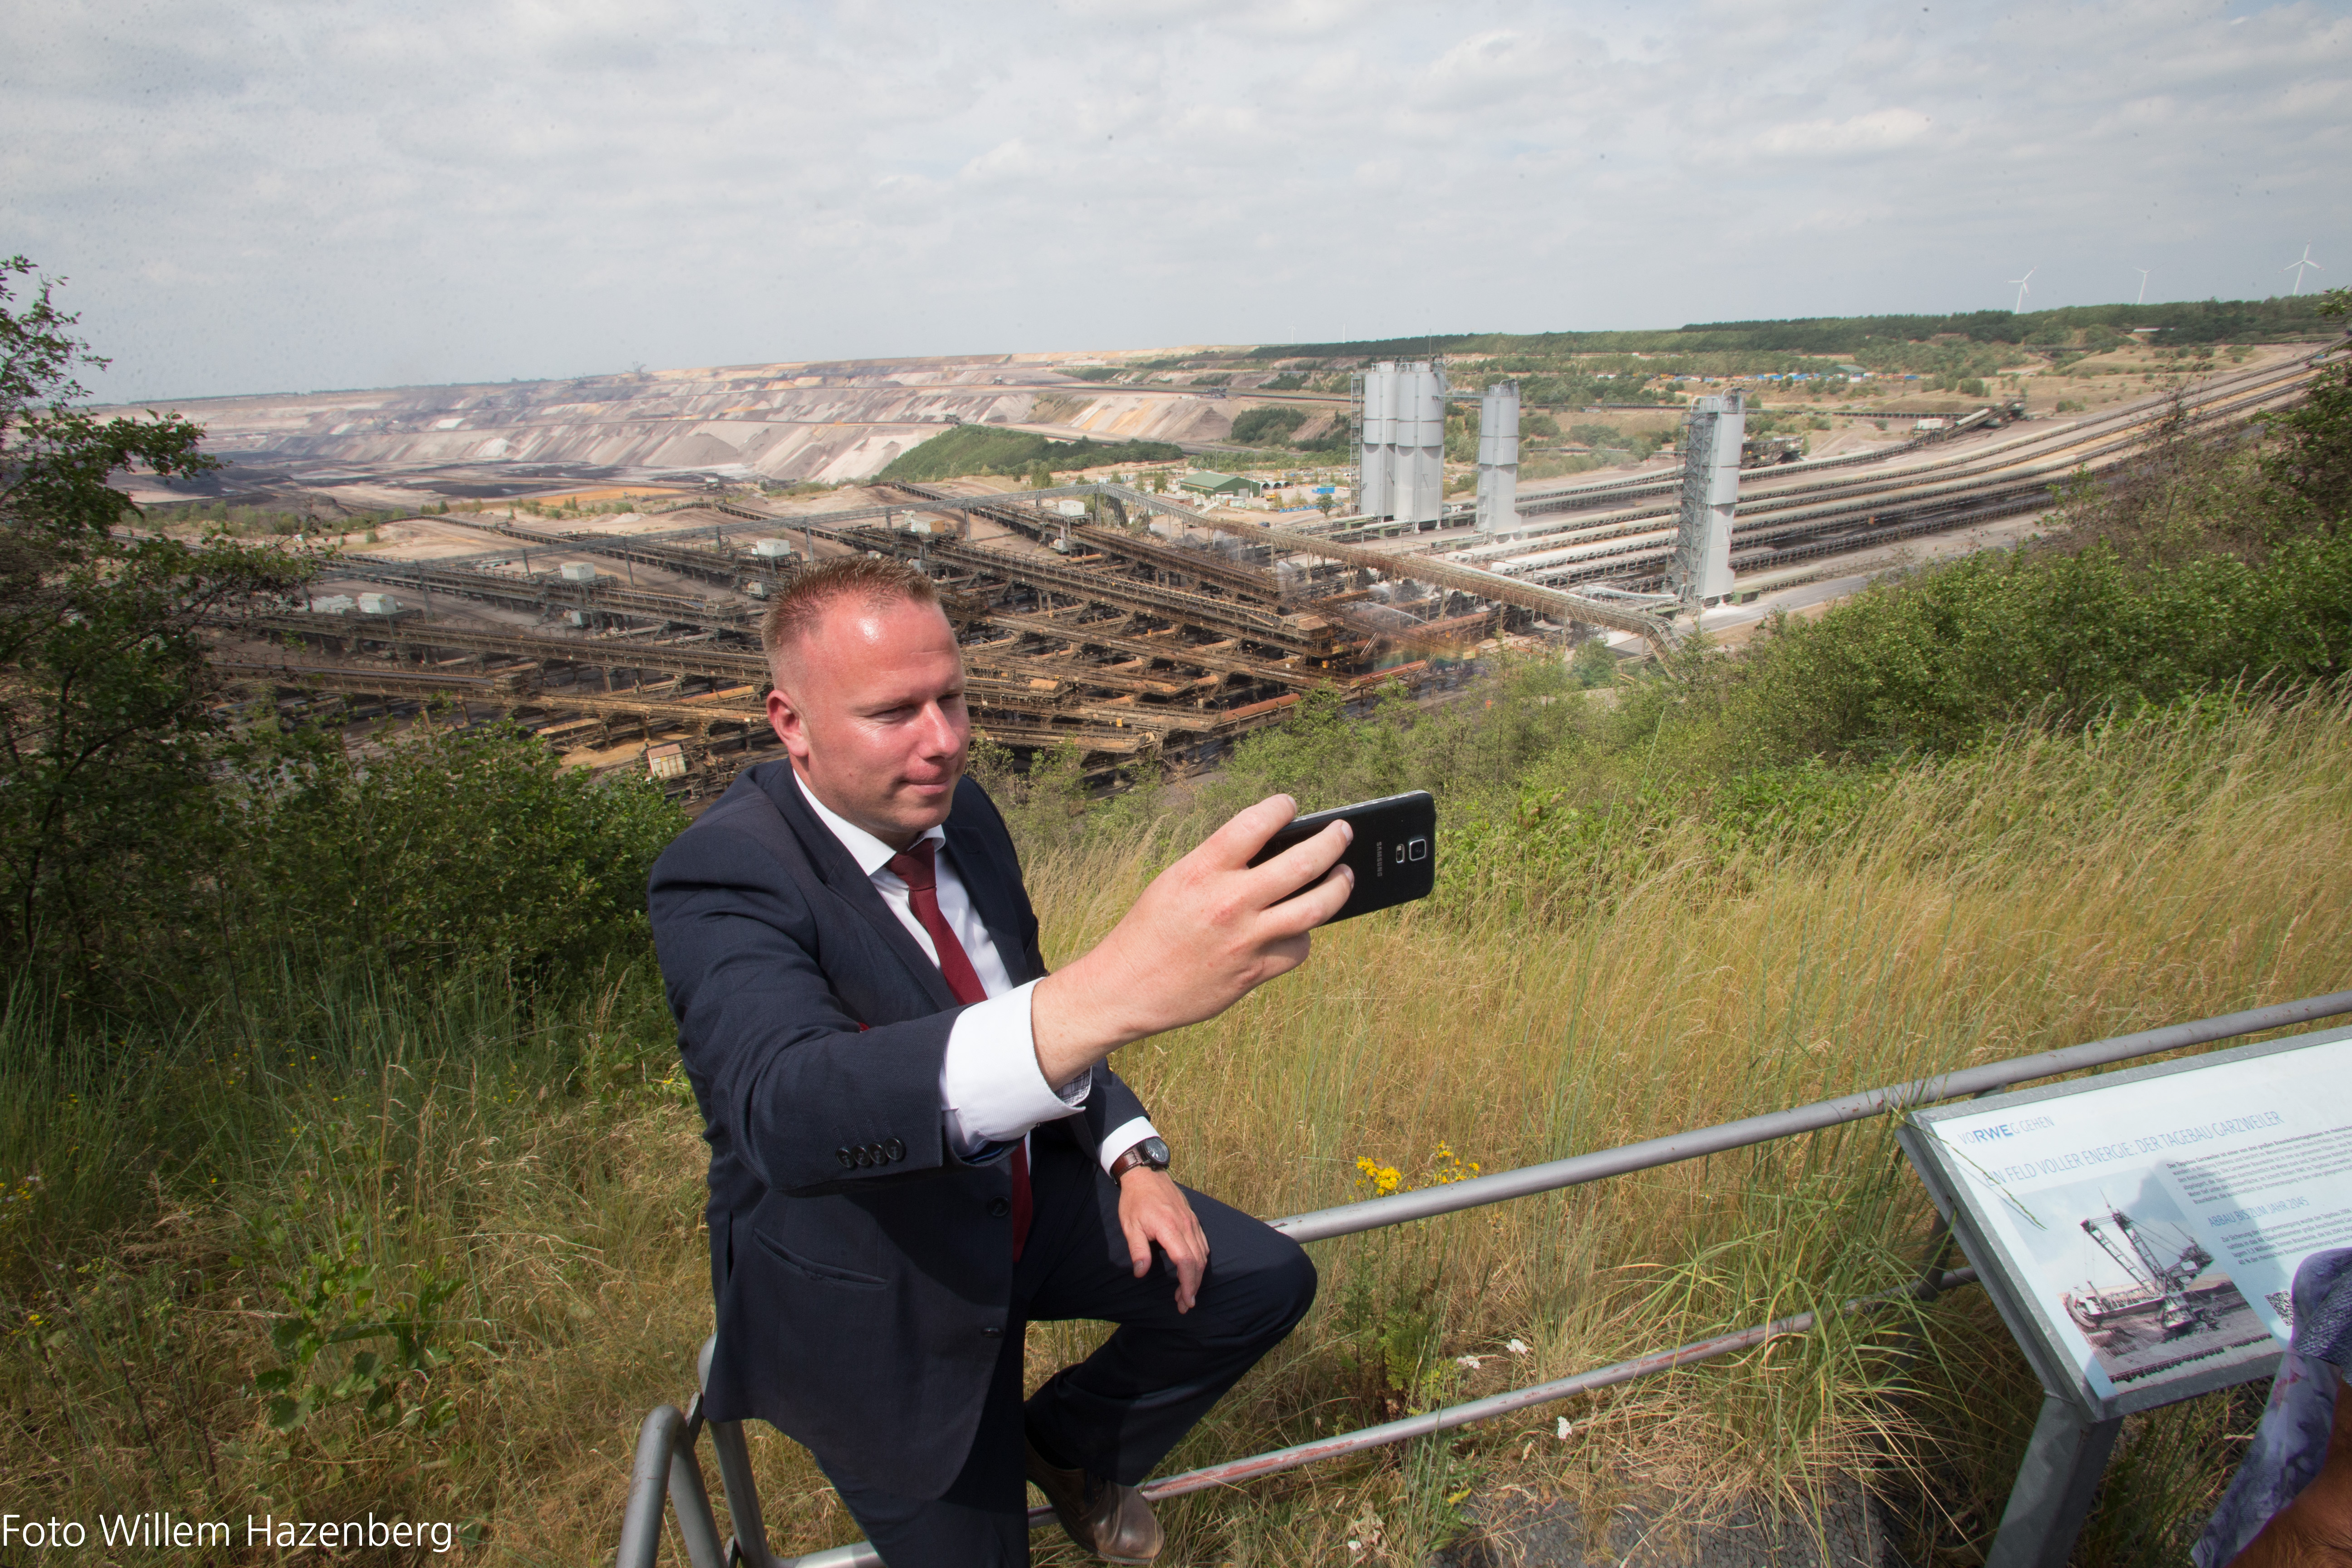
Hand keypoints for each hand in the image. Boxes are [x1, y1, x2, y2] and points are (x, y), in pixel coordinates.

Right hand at [1031, 795, 1352, 1085]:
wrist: (1126, 988)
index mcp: (1202, 871)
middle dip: (1333, 841)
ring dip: (1339, 887)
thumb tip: (1273, 850)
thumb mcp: (1176, 882)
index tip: (1290, 805)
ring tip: (1345, 875)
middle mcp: (1229, 902)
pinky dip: (1303, 935)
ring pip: (1316, 908)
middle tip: (1344, 832)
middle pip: (1303, 863)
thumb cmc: (1150, 929)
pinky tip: (1298, 929)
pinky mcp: (1254, 972)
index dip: (1281, 807)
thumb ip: (1220, 866)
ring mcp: (1246, 939)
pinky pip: (1298, 949)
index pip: (1255, 823)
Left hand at [1115, 1166, 1207, 1312]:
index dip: (1188, 1283)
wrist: (1146, 1174)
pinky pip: (1202, 1244)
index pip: (1185, 1261)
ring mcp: (1192, 1222)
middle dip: (1193, 1286)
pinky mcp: (1193, 1219)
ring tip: (1187, 1292)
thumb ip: (1137, 1250)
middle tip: (1185, 1304)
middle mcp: (1186, 1226)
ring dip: (1197, 1276)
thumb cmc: (1135, 1201)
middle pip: (1197, 1262)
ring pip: (1202, 1254)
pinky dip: (1200, 1261)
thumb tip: (1140, 1272)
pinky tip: (1193, 1270)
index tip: (1186, 1300)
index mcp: (1170, 1228)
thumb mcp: (1130, 1225)